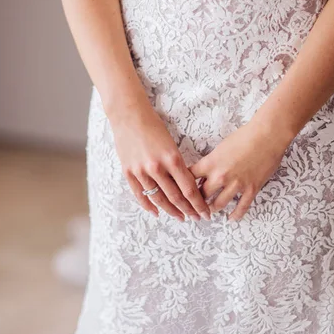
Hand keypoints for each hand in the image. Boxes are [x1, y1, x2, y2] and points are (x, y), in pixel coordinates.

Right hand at [109, 98, 210, 221]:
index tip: (205, 212)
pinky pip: (139, 194)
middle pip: (175, 197)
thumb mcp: (172, 144)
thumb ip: (178, 164)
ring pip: (158, 198)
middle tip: (197, 218)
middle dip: (188, 210)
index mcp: (172, 158)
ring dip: (171, 211)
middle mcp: (157, 167)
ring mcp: (141, 171)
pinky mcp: (129, 172)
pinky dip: (148, 206)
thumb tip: (187, 184)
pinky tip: (157, 212)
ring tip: (180, 217)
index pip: (189, 188)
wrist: (129, 115)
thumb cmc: (153, 126)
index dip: (198, 204)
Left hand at [189, 116, 292, 220]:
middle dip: (196, 201)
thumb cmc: (245, 136)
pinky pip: (241, 207)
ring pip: (218, 204)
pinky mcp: (251, 189)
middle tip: (193, 205)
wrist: (268, 135)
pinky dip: (235, 215)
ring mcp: (236, 184)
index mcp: (210, 163)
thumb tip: (205, 171)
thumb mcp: (221, 147)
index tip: (181, 190)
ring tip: (208, 212)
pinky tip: (230, 218)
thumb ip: (212, 161)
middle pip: (201, 195)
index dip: (184, 184)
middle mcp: (221, 176)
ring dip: (212, 209)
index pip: (189, 178)